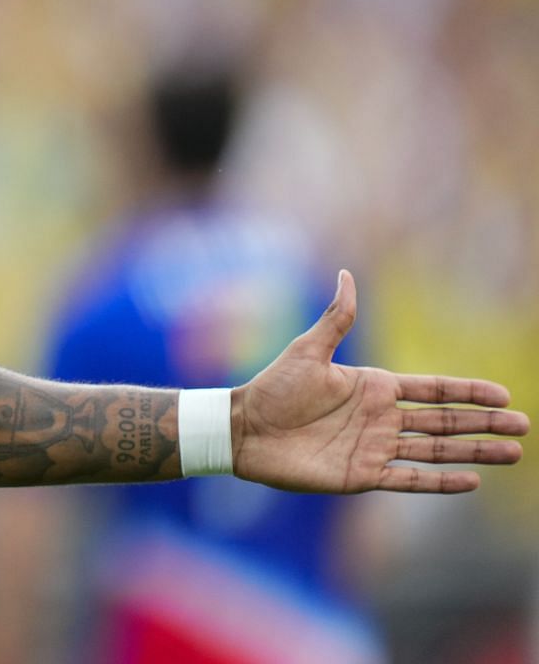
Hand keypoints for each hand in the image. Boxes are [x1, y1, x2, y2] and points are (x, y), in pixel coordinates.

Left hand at [233, 270, 527, 492]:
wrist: (244, 430)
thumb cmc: (272, 388)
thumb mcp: (308, 349)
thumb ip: (336, 318)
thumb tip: (347, 274)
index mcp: (374, 386)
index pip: (433, 390)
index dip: (468, 392)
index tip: (504, 394)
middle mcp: (381, 418)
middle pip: (445, 421)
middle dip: (484, 423)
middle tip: (523, 426)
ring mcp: (375, 447)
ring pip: (437, 450)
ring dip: (474, 452)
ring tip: (512, 452)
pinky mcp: (362, 475)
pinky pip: (410, 479)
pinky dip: (440, 481)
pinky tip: (471, 480)